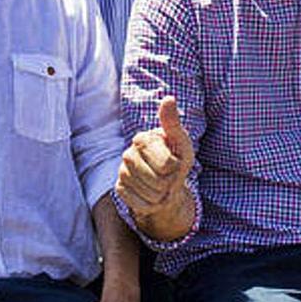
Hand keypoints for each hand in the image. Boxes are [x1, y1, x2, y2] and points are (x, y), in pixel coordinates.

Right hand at [115, 97, 193, 219]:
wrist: (166, 183)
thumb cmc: (176, 160)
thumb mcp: (181, 143)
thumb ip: (173, 123)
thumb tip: (168, 98)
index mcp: (143, 138)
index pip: (166, 164)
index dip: (176, 168)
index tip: (175, 162)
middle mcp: (128, 153)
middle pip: (158, 181)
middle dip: (169, 183)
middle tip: (167, 176)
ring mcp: (121, 171)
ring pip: (150, 194)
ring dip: (161, 195)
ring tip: (160, 185)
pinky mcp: (119, 189)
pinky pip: (139, 204)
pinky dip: (151, 204)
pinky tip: (150, 195)